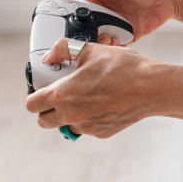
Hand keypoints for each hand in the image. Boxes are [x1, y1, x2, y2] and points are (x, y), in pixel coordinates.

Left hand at [25, 37, 167, 138]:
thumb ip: (63, 49)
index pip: (32, 103)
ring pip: (65, 124)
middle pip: (43, 120)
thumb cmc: (123, 67)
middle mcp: (70, 114)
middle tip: (61, 93)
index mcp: (62, 94)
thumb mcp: (91, 49)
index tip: (44, 87)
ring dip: (68, 114)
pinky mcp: (100, 132)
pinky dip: (88, 117)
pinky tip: (103, 101)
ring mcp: (86, 126)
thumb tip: (50, 54)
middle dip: (48, 108)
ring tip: (86, 96)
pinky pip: (86, 127)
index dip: (35, 94)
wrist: (151, 86)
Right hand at [64, 0, 178, 42]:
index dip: (68, 17)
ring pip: (99, 39)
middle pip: (86, 28)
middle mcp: (105, 11)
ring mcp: (117, 24)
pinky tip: (113, 46)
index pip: (77, 9)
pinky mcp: (129, 35)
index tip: (62, 26)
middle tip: (82, 38)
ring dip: (98, 43)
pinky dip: (112, 49)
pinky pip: (116, 46)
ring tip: (102, 40)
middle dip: (82, 35)